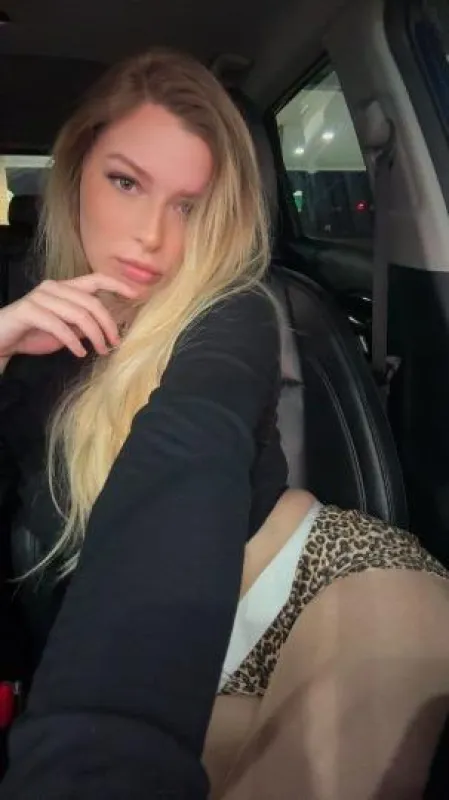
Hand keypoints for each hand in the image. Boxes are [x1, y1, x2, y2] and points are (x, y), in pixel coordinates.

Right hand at [0, 274, 137, 359]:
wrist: (2, 339)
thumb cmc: (35, 333)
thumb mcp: (67, 329)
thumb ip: (86, 324)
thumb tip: (113, 327)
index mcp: (65, 287)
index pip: (96, 279)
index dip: (117, 285)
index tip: (136, 295)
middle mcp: (54, 287)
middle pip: (92, 302)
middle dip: (108, 324)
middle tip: (115, 343)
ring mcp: (40, 297)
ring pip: (78, 314)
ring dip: (95, 335)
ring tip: (101, 351)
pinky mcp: (29, 311)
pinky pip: (58, 325)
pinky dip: (73, 341)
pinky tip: (79, 353)